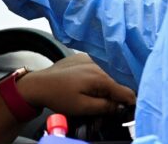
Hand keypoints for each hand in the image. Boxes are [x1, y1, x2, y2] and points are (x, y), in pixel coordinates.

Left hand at [17, 54, 135, 115]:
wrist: (39, 84)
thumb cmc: (58, 96)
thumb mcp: (83, 108)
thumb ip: (106, 107)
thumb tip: (121, 106)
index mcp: (100, 77)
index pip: (126, 91)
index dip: (128, 103)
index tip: (124, 111)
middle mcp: (98, 64)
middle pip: (116, 83)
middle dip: (113, 96)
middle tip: (103, 106)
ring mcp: (90, 58)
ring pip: (107, 75)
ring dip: (104, 86)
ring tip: (90, 95)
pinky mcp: (82, 57)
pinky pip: (96, 68)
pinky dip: (95, 77)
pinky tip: (83, 85)